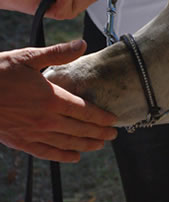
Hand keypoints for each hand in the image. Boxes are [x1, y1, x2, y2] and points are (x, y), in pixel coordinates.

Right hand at [0, 40, 116, 162]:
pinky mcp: (20, 141)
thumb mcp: (28, 58)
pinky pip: (46, 152)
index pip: (85, 111)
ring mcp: (33, 133)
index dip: (102, 117)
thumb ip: (58, 53)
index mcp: (51, 98)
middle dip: (99, 133)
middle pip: (80, 129)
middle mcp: (46, 119)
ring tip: (100, 145)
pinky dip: (62, 155)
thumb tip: (82, 45)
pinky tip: (74, 156)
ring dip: (86, 144)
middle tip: (114, 135)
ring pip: (67, 142)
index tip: (114, 120)